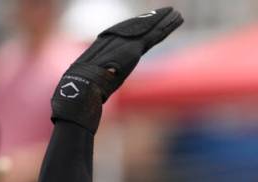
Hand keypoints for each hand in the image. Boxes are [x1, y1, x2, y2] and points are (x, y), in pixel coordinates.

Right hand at [51, 7, 182, 132]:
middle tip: (167, 12)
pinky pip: (152, 36)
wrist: (82, 89)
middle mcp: (112, 42)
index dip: (135, 28)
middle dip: (151, 19)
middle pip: (136, 28)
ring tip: (176, 14)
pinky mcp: (133, 51)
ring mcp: (122, 45)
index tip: (146, 22)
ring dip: (163, 21)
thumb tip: (97, 89)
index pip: (122, 35)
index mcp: (102, 48)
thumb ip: (99, 81)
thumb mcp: (91, 85)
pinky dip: (164, 27)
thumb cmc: (80, 93)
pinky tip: (175, 20)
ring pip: (147, 30)